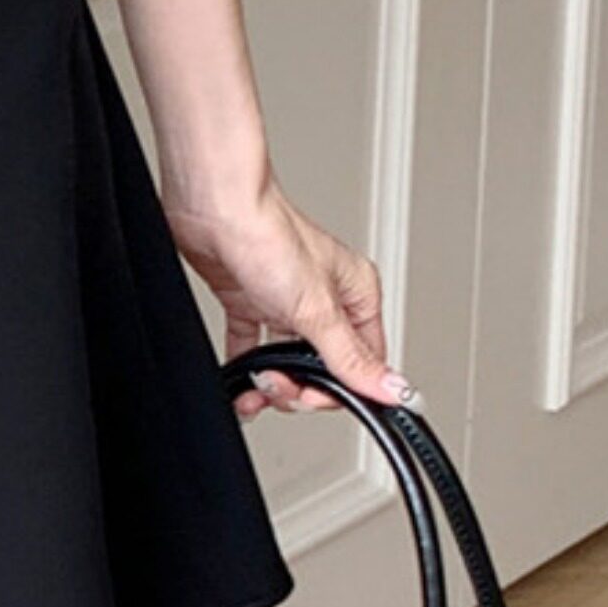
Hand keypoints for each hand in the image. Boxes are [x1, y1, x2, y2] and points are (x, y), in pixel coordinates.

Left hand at [163, 175, 414, 421]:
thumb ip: (351, 357)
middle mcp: (324, 298)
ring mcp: (285, 301)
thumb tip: (394, 390)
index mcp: (356, 294)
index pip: (362, 361)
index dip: (339, 388)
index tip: (312, 397)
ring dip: (269, 381)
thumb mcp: (317, 309)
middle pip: (322, 367)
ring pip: (286, 361)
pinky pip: (250, 347)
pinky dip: (243, 368)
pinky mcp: (249, 302)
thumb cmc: (268, 236)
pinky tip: (237, 381)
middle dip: (297, 386)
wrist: (213, 209)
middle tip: (277, 385)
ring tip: (254, 383)